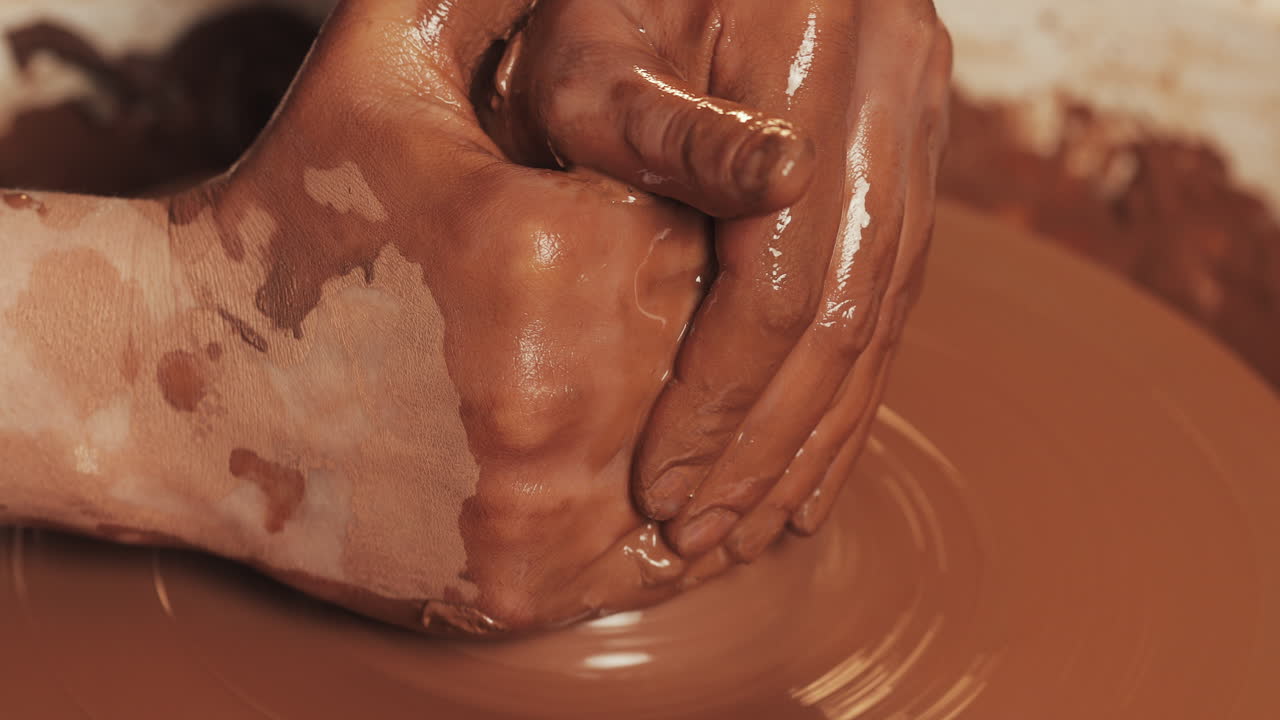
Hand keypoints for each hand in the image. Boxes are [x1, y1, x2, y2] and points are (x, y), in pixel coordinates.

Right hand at [161, 0, 726, 632]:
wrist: (188, 388)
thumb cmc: (294, 217)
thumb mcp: (378, 70)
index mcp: (545, 246)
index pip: (705, 215)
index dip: (684, 207)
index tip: (652, 211)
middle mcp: (560, 389)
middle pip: (711, 340)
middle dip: (688, 314)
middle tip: (625, 299)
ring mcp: (546, 508)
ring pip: (700, 448)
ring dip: (693, 415)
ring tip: (630, 373)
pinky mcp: (529, 590)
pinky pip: (660, 547)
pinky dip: (669, 506)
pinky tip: (634, 457)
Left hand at [488, 0, 952, 558]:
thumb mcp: (599, 29)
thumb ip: (662, 117)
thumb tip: (773, 185)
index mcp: (815, 61)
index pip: (778, 283)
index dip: (721, 400)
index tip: (663, 485)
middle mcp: (894, 98)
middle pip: (845, 320)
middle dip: (768, 447)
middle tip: (703, 535)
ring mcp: (916, 126)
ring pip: (883, 319)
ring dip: (816, 436)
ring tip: (756, 525)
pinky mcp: (912, 154)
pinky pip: (896, 292)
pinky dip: (853, 386)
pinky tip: (818, 457)